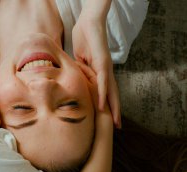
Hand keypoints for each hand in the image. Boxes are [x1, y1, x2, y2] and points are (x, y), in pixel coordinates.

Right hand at [72, 13, 120, 127]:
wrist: (88, 23)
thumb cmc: (84, 38)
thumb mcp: (80, 59)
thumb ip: (80, 70)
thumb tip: (74, 78)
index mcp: (101, 71)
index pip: (106, 91)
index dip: (108, 105)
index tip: (108, 118)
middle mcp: (106, 72)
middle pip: (113, 95)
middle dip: (115, 111)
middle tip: (117, 127)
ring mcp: (106, 68)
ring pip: (111, 91)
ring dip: (113, 108)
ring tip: (114, 122)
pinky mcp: (103, 63)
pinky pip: (103, 82)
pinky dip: (104, 94)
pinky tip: (104, 105)